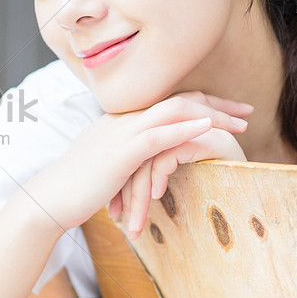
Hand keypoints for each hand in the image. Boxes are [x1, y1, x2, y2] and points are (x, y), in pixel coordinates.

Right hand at [23, 93, 250, 231]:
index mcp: (122, 122)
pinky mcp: (121, 152)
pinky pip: (159, 134)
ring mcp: (122, 133)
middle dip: (217, 104)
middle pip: (179, 99)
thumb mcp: (106, 167)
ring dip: (212, 114)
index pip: (169, 102)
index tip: (229, 111)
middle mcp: (124, 119)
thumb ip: (127, 160)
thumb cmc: (76, 190)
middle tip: (247, 112)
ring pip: (173, 110)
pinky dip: (186, 128)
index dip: (202, 104)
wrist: (49, 199)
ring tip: (240, 124)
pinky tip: (208, 128)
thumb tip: (146, 167)